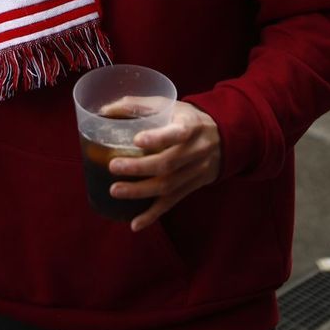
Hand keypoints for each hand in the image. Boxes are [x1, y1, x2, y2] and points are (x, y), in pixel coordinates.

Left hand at [105, 102, 221, 230]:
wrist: (224, 138)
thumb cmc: (188, 119)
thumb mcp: (171, 105)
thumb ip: (140, 105)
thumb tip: (105, 109)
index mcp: (191, 125)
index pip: (178, 133)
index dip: (159, 137)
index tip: (137, 139)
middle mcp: (197, 150)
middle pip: (169, 163)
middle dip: (140, 167)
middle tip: (114, 167)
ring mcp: (196, 171)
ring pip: (169, 186)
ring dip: (141, 191)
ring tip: (115, 191)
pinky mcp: (192, 187)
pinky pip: (172, 202)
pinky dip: (153, 215)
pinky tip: (135, 224)